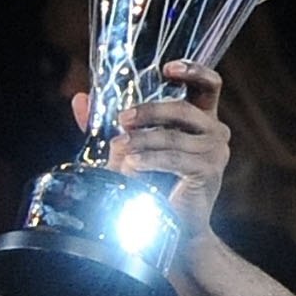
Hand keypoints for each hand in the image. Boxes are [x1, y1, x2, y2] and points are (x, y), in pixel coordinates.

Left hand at [73, 58, 229, 231]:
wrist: (174, 228)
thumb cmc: (153, 184)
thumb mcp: (128, 146)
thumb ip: (106, 123)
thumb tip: (79, 98)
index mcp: (202, 118)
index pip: (208, 84)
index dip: (192, 71)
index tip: (166, 68)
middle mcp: (215, 131)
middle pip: (182, 108)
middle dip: (149, 111)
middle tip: (121, 119)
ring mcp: (216, 151)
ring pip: (173, 136)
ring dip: (142, 141)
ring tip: (117, 147)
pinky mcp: (209, 172)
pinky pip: (175, 159)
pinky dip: (150, 160)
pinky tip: (131, 166)